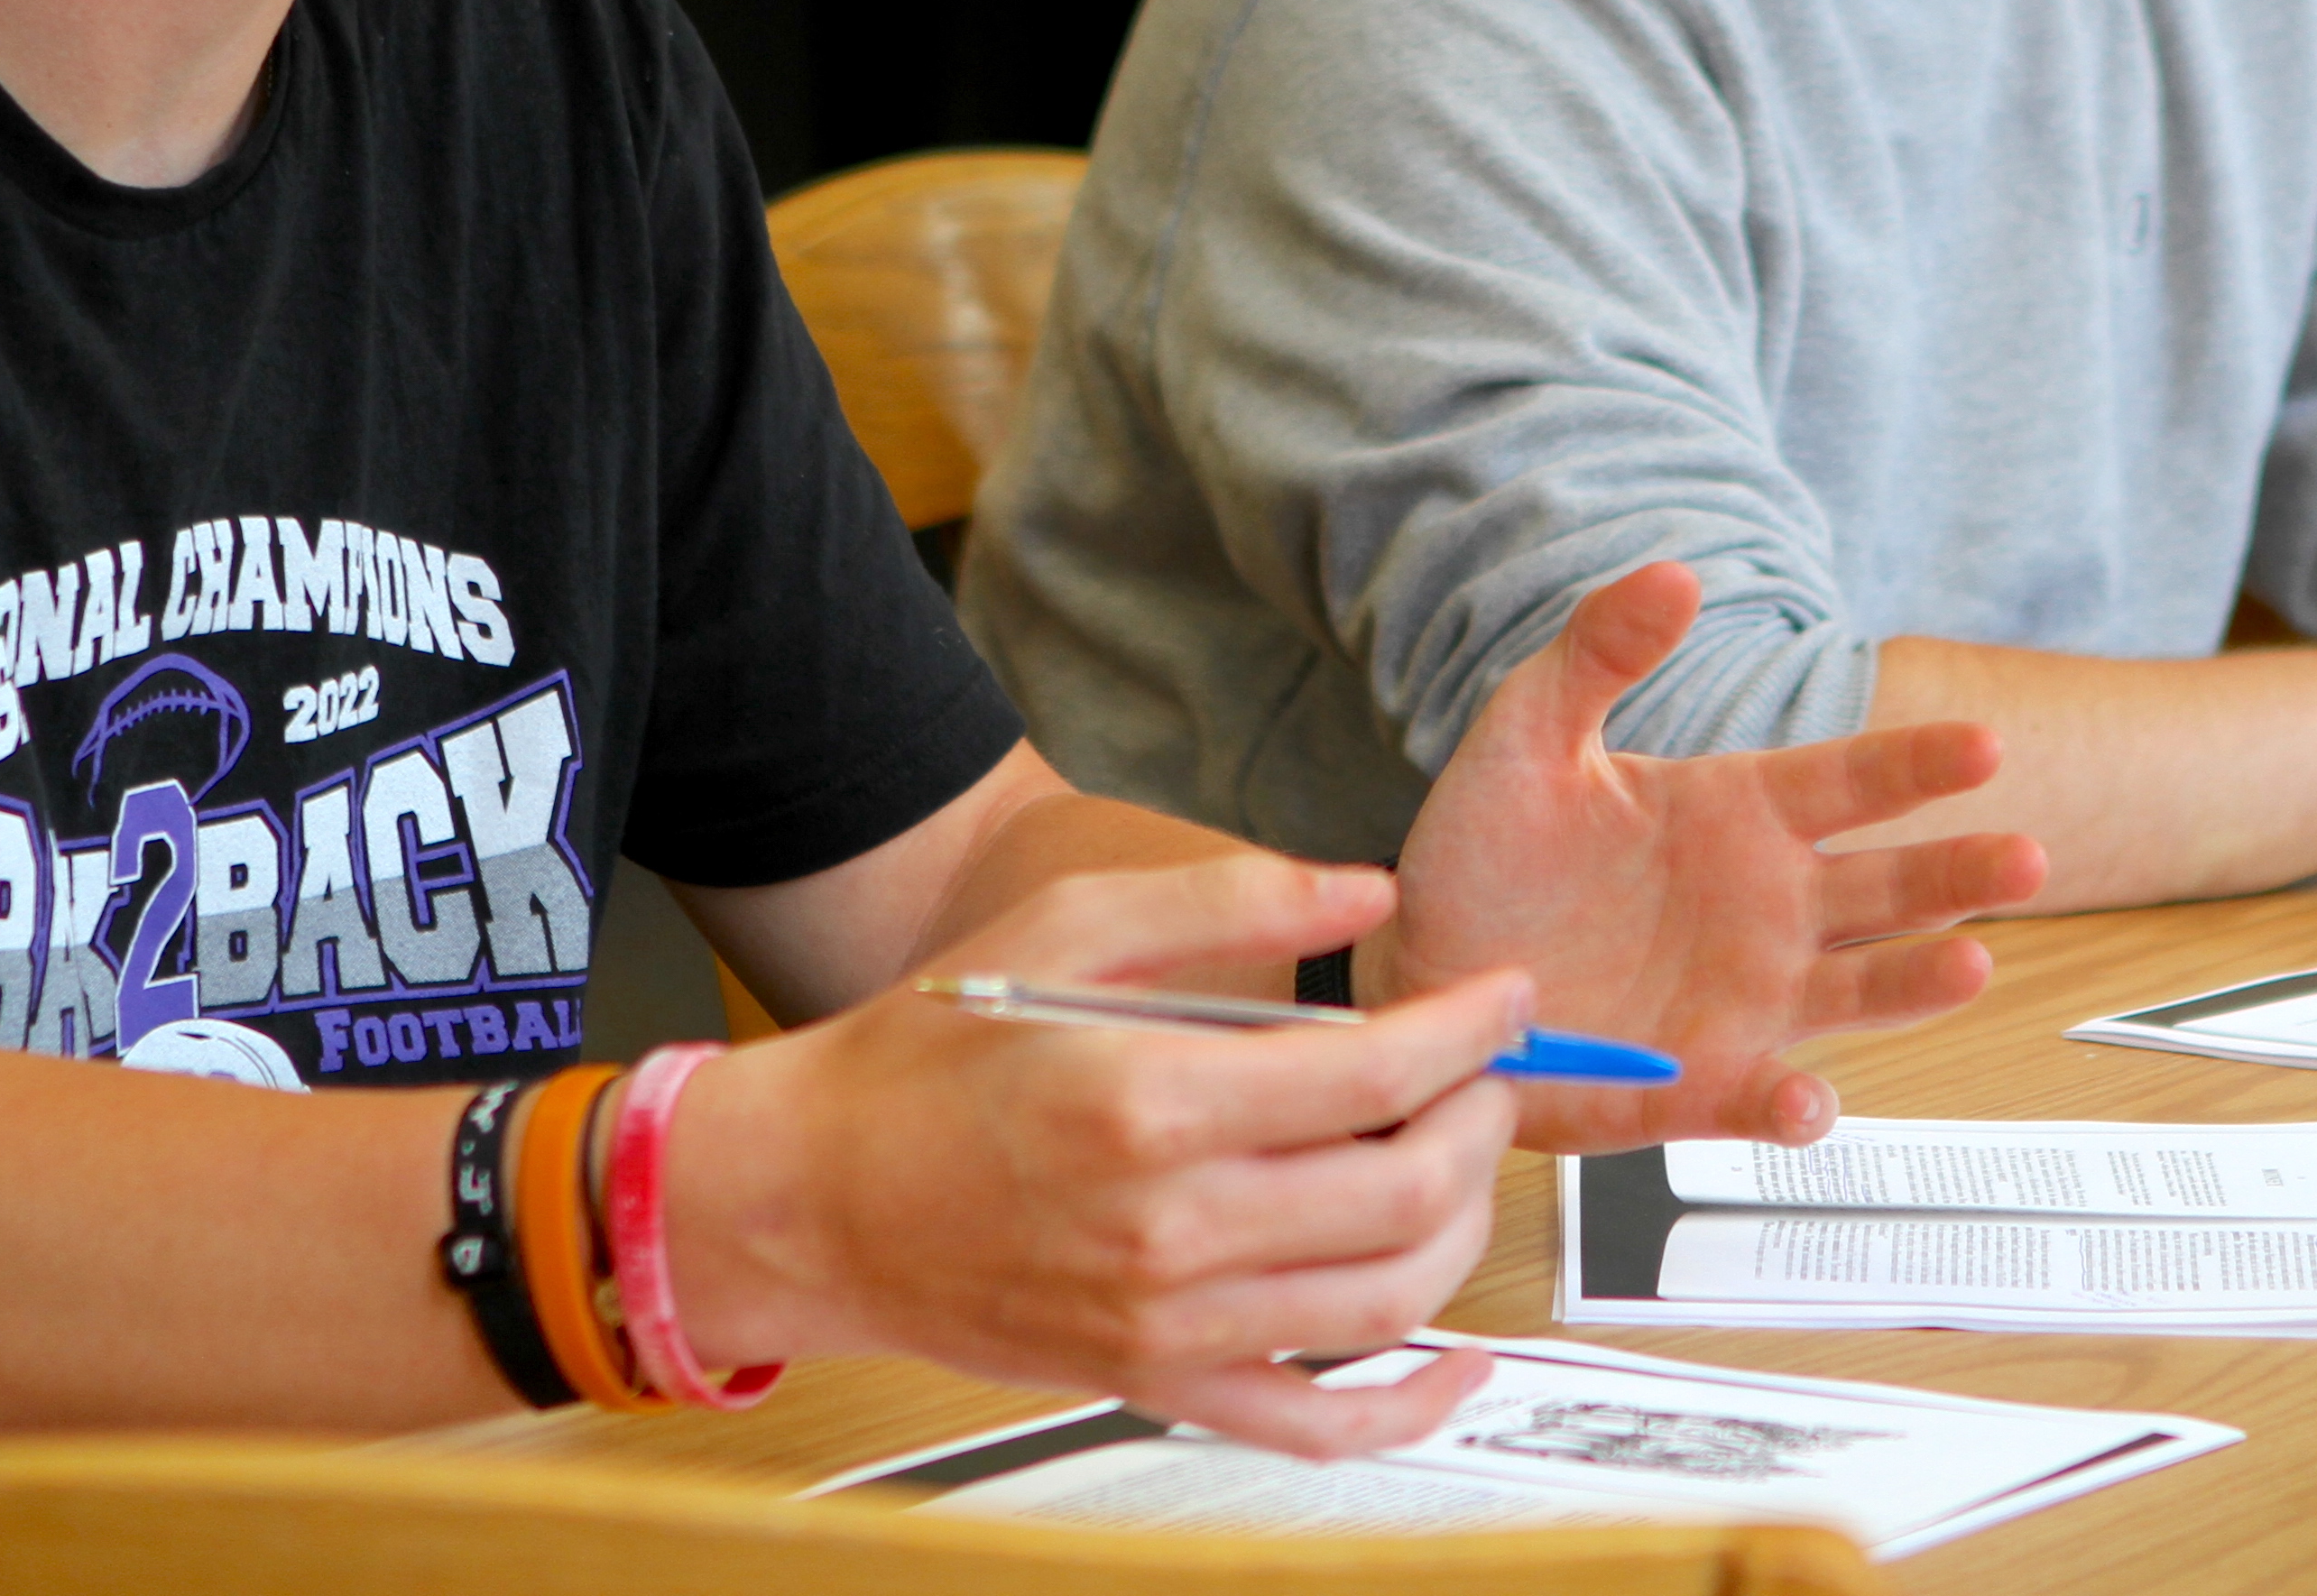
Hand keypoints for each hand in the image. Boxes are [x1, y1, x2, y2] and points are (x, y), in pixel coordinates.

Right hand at [669, 853, 1521, 1457]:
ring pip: (1387, 1300)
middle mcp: (1169, 1226)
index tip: (1503, 999)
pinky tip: (1459, 1362)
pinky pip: (1317, 1423)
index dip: (1468, 1030)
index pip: (1375, 1074)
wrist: (812, 1196)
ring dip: (1464, 1227)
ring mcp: (1166, 1323)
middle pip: (1403, 1190)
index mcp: (1151, 1100)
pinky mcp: (1154, 1381)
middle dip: (1482, 1121)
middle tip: (1487, 1073)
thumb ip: (1231, 899)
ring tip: (1461, 1162)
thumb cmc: (927, 1057)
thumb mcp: (1070, 927)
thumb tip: (1367, 892)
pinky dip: (1411, 1406)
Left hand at [1372, 561, 2044, 1152]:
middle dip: (1961, 871)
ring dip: (1917, 981)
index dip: (1920, 763)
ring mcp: (1746, 999)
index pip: (1855, 781)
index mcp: (1741, 814)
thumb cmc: (1486, 853)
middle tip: (2024, 857)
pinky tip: (1812, 1099)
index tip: (1982, 745)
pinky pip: (1764, 1098)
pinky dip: (1794, 1104)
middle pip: (1891, 887)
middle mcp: (1768, 908)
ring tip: (1968, 964)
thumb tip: (1673, 573)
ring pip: (1860, 989)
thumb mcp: (1529, 734)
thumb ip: (1599, 653)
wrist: (1420, 970)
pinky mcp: (1700, 1083)